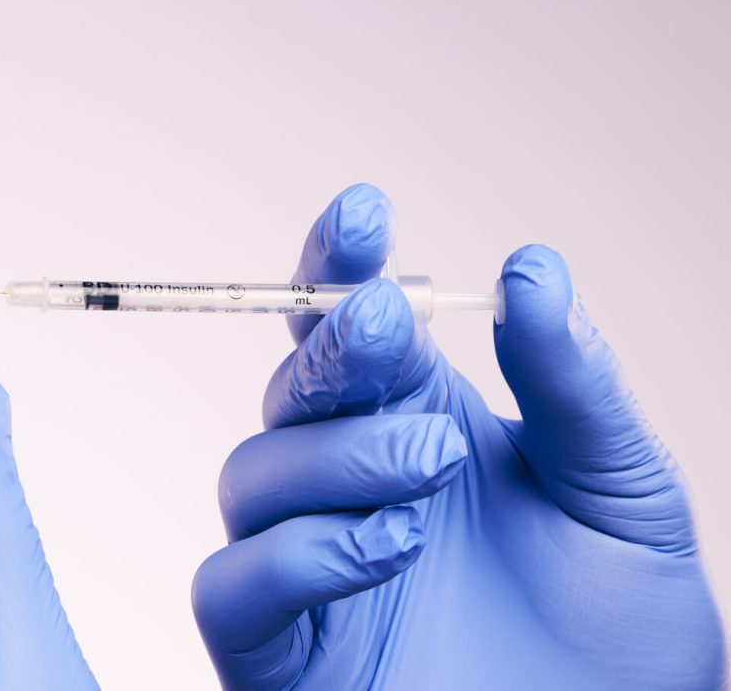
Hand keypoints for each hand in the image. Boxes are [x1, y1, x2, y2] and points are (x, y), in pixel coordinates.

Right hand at [191, 184, 725, 688]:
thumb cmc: (621, 643)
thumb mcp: (627, 496)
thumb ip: (574, 388)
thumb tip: (529, 268)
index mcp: (420, 427)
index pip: (352, 330)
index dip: (337, 264)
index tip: (365, 213)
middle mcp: (347, 488)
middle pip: (290, 389)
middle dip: (333, 346)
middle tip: (395, 328)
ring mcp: (304, 571)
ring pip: (251, 474)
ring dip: (339, 455)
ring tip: (435, 468)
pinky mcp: (277, 655)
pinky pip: (232, 583)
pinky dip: (302, 554)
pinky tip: (392, 546)